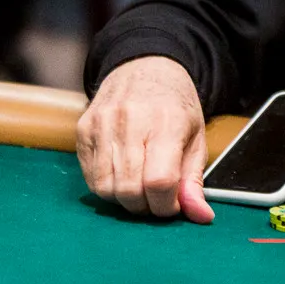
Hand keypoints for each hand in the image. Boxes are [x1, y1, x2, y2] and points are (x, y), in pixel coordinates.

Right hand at [76, 56, 214, 223]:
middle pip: (130, 189)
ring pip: (106, 188)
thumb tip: (201, 217)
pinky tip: (122, 174)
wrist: (145, 67)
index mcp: (167, 122)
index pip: (159, 181)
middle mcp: (131, 121)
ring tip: (140, 186)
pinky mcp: (83, 129)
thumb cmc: (175, 106)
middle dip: (145, 206)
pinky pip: (90, 178)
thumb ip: (195, 179)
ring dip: (125, 199)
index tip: (172, 205)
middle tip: (156, 198)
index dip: (166, 204)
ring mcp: (103, 124)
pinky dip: (107, 186)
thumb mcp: (196, 137)